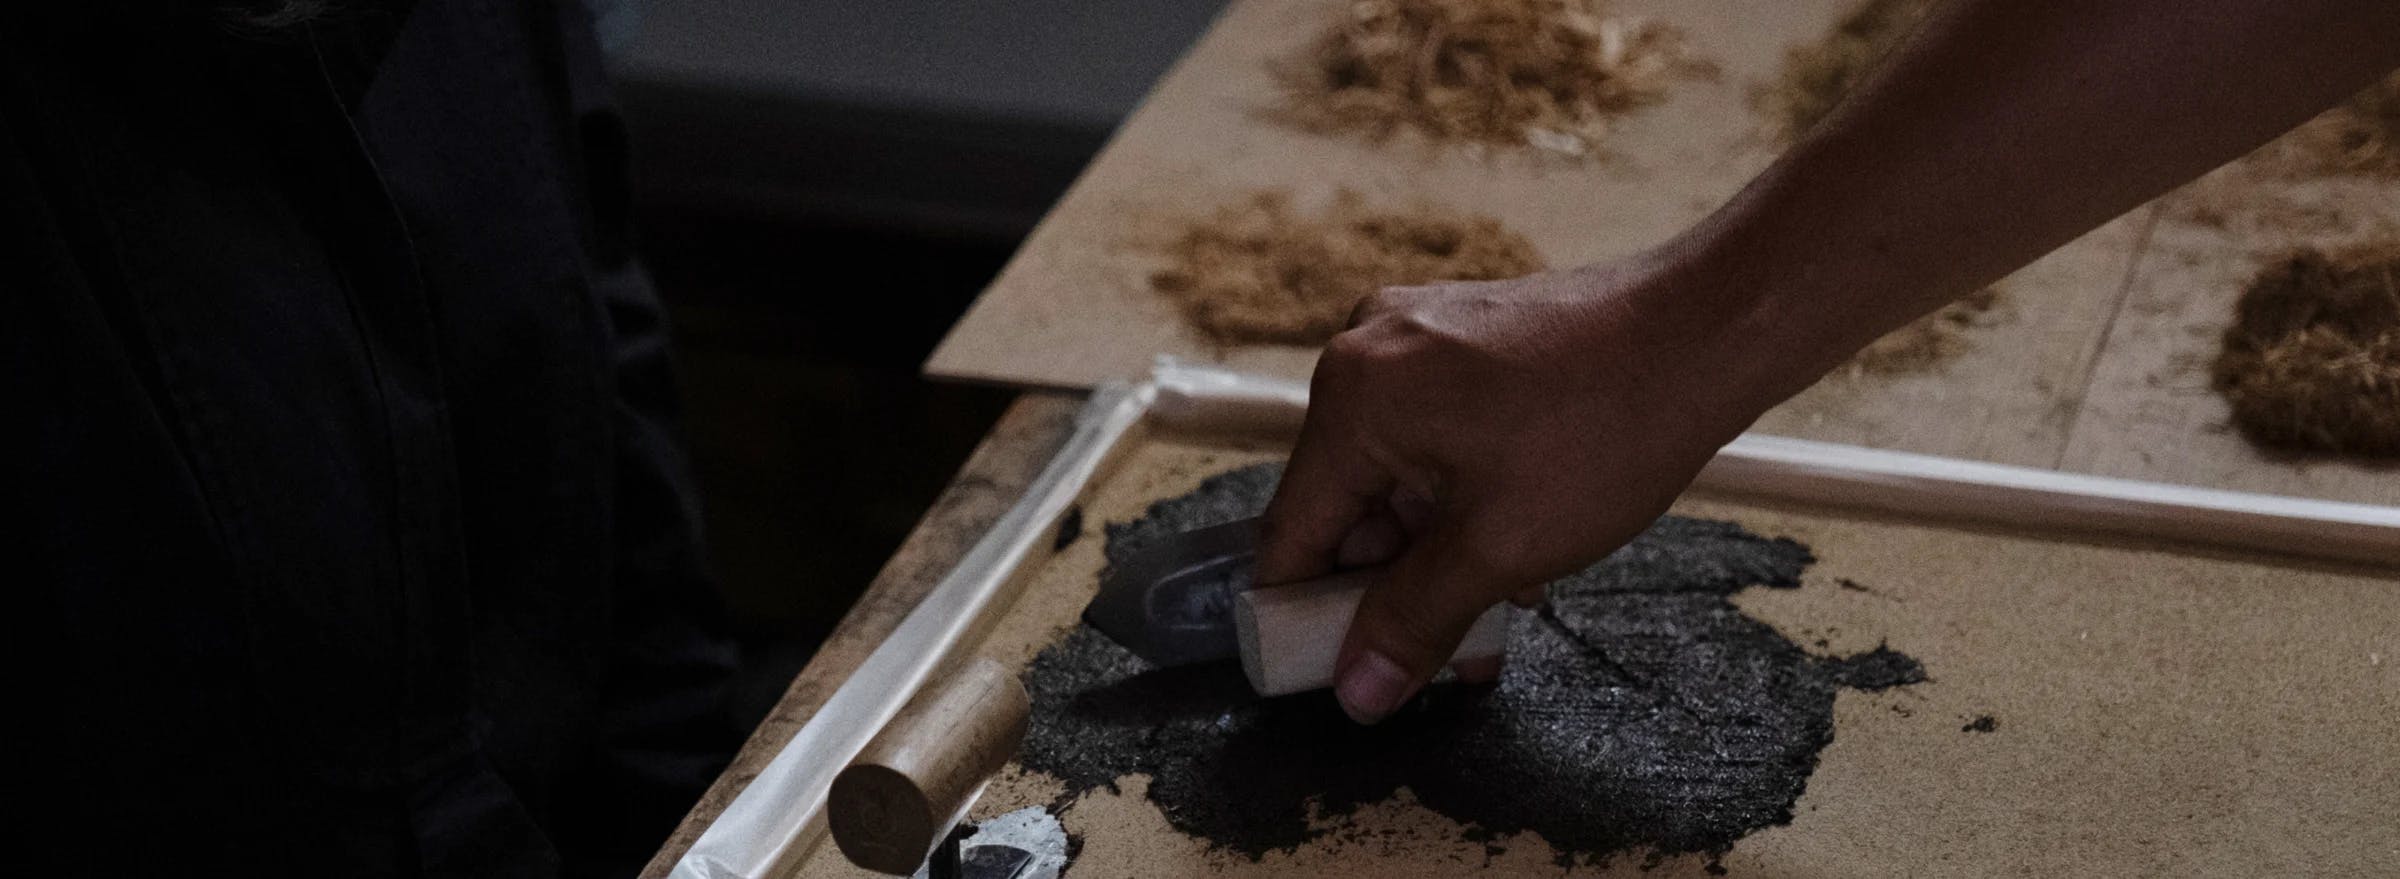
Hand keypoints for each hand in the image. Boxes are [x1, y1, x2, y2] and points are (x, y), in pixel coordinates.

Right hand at [1255, 252, 1791, 723]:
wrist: (1710, 329)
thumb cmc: (1608, 424)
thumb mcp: (1500, 549)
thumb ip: (1414, 622)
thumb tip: (1357, 689)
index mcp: (1354, 399)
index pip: (1292, 533)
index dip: (1304, 616)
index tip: (1336, 674)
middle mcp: (1369, 354)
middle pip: (1346, 505)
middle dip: (1393, 587)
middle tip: (1441, 654)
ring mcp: (1417, 338)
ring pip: (1399, 477)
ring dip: (1438, 551)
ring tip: (1500, 609)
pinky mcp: (1464, 338)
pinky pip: (1436, 438)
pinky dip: (1464, 499)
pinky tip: (1518, 547)